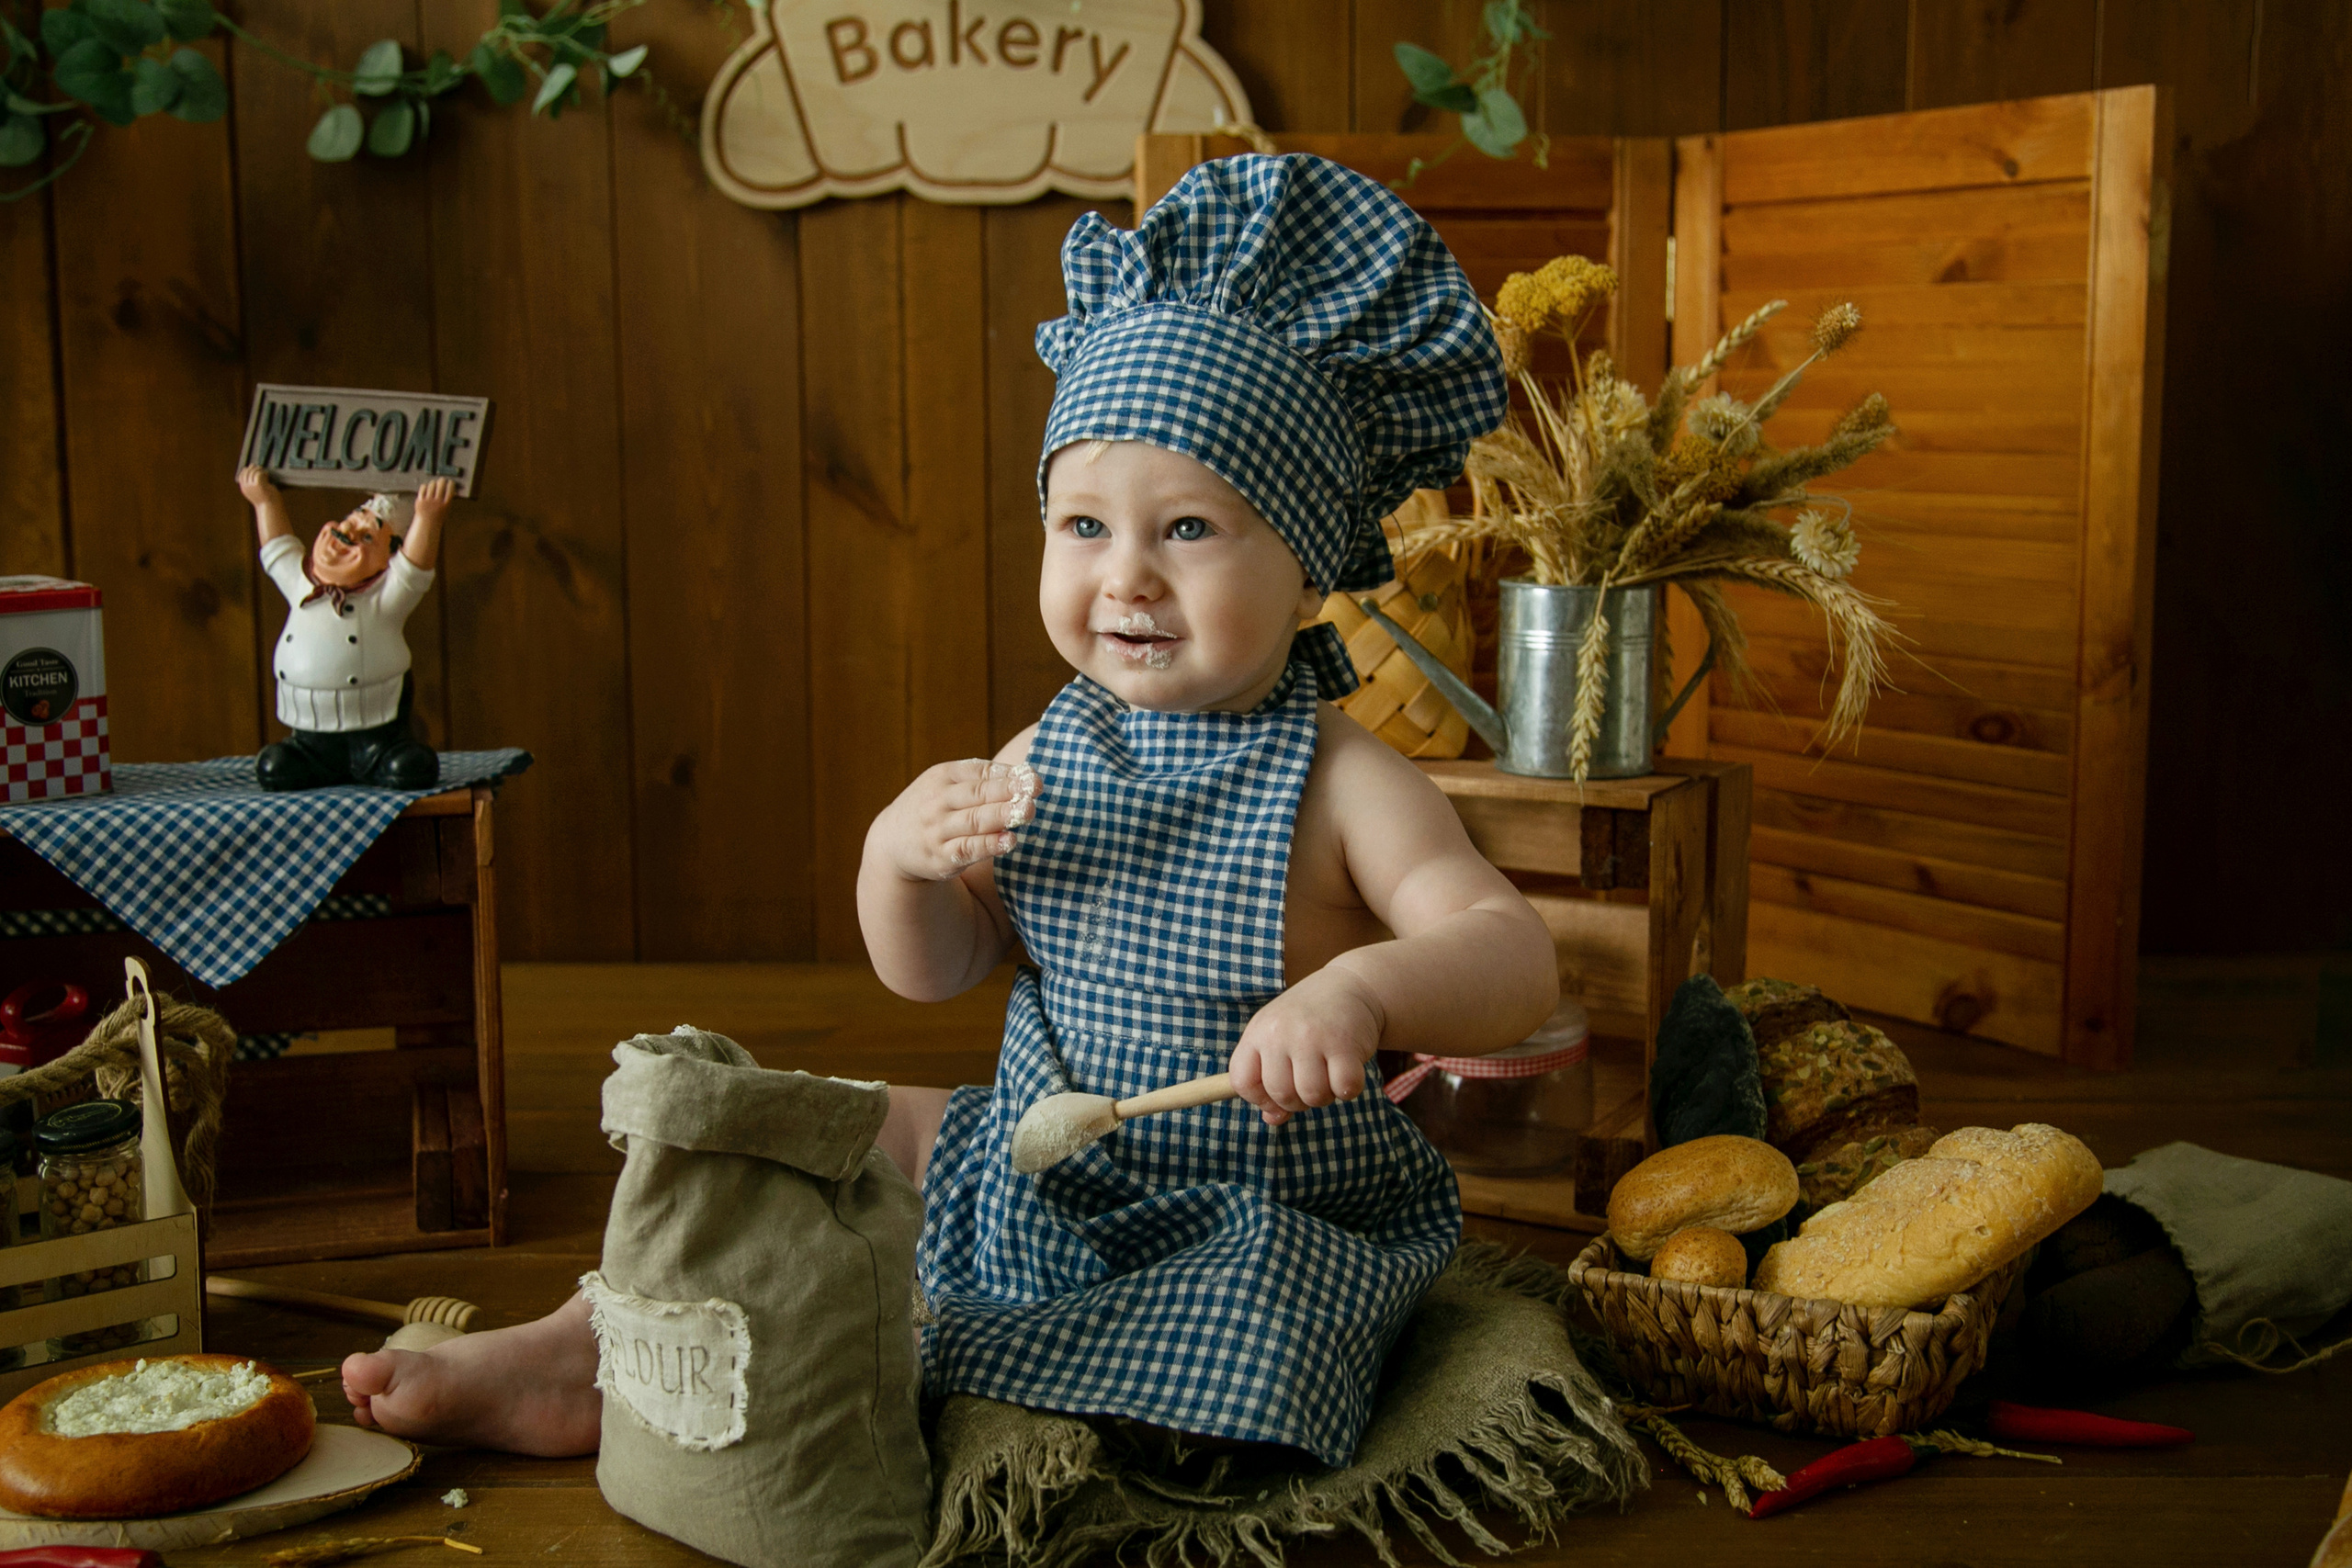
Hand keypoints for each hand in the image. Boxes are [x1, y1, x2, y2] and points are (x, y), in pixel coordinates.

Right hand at [238, 465, 278, 504]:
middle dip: (253, 468)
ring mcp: (252, 486)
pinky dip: (263, 472)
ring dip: (259, 470)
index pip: (241, 477)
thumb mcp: (257, 492)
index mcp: (245, 490)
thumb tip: (254, 474)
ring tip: (265, 472)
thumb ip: (253, 485)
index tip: (251, 466)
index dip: (246, 470)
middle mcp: (247, 488)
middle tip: (260, 467)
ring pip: (253, 472)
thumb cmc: (266, 500)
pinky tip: (267, 475)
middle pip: (247, 473)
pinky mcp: (259, 484)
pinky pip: (259, 474)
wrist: (271, 507)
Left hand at [413, 476, 454, 520]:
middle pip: (441, 485)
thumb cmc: (438, 515)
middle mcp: (437, 502)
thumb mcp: (447, 508)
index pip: (450, 490)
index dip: (451, 483)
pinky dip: (425, 486)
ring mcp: (428, 501)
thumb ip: (448, 499)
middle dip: (442, 480)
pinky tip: (427, 488)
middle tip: (442, 480)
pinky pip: (423, 488)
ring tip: (434, 484)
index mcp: (445, 505)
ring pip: (431, 485)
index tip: (451, 482)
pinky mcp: (420, 500)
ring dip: (434, 483)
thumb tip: (451, 487)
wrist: (427, 523)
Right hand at [870, 758, 1040, 882]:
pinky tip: (1009, 841)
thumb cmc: (934, 807)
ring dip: (1002, 815)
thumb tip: (1025, 776)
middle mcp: (938, 801)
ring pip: (974, 821)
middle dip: (1008, 792)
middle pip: (978, 794)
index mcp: (943, 776)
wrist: (892, 841)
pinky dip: (989, 845)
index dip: (1008, 775)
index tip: (1033, 779)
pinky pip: (968, 849)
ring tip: (1028, 811)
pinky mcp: (941, 857)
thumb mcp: (947, 784)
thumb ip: (981, 779)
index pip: (979, 772)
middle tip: (1034, 792)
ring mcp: (938, 829)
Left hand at [1230, 969, 1384, 1126]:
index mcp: (1258, 1032)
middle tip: (1310, 1079)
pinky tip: (1348, 1069)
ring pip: (1313, 1096)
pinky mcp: (1344, 1043)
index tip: (1276, 1095)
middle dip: (1299, 1101)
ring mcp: (1311, 1037)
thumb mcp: (1280, 1040)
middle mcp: (1279, 1033)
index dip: (1260, 1099)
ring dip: (1325, 1095)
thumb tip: (1272, 1119)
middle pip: (1281, 1095)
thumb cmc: (1309, 1021)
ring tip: (1328, 1073)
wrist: (1350, 985)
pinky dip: (1349, 1088)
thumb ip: (1270, 1080)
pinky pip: (1345, 1089)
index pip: (1242, 1083)